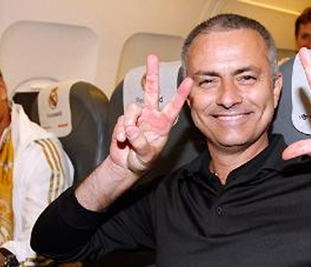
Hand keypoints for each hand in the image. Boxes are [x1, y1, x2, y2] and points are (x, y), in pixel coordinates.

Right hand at [110, 55, 192, 173]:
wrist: (126, 165)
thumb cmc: (142, 161)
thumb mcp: (146, 155)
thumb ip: (140, 142)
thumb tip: (131, 128)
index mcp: (163, 123)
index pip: (174, 106)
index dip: (181, 94)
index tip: (189, 81)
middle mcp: (151, 116)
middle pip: (152, 91)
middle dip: (152, 74)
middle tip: (152, 57)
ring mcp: (138, 117)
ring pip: (133, 108)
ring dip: (129, 123)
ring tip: (128, 139)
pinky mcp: (125, 120)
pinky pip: (122, 120)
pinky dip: (121, 131)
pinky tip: (122, 140)